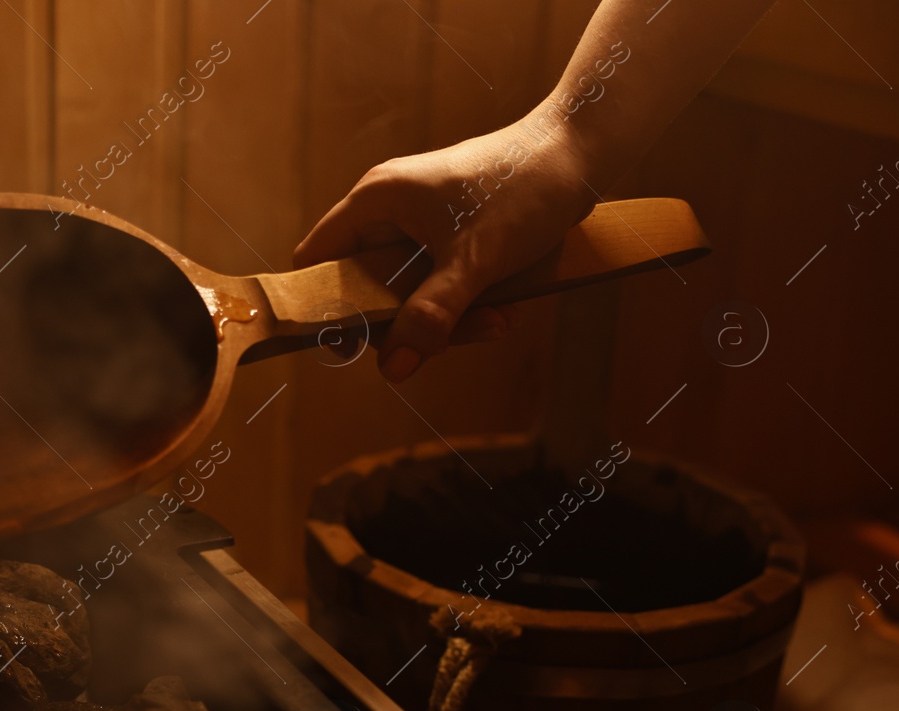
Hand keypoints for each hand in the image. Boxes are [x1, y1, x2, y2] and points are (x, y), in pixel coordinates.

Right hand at [294, 113, 597, 380]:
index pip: (317, 260)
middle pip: (367, 287)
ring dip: (445, 318)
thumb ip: (428, 318)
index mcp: (375, 201)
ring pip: (409, 290)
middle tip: (444, 341)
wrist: (581, 151)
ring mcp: (419, 221)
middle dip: (406, 321)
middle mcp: (388, 209)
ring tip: (494, 321)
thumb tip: (391, 370)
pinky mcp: (449, 232)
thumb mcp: (472, 264)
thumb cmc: (523, 189)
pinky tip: (502, 309)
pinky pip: (438, 281)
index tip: (350, 345)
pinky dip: (463, 301)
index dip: (323, 306)